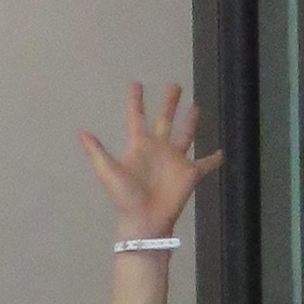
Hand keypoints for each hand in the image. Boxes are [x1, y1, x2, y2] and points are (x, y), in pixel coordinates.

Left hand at [79, 81, 222, 244]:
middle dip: (169, 103)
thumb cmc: (124, 196)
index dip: (136, 101)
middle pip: (164, 119)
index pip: (137, 117)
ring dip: (190, 123)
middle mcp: (158, 148)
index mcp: (139, 145)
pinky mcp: (190, 174)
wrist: (144, 221)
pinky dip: (214, 159)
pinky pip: (205, 165)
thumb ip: (97, 151)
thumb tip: (80, 131)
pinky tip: (222, 153)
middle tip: (175, 85)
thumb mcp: (107, 171)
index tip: (136, 83)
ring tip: (196, 107)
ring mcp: (175, 160)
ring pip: (185, 136)